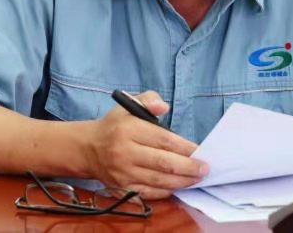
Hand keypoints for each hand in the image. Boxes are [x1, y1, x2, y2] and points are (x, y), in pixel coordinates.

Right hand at [85, 90, 208, 199]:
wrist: (87, 148)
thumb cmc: (114, 125)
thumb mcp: (128, 104)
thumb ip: (149, 100)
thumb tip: (164, 107)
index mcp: (128, 130)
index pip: (163, 140)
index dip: (184, 147)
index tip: (200, 151)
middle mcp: (125, 153)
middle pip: (163, 163)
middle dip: (188, 168)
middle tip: (204, 169)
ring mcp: (123, 173)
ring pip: (158, 181)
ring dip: (181, 182)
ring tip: (196, 179)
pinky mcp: (121, 188)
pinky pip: (148, 194)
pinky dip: (165, 192)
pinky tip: (178, 187)